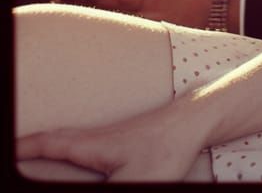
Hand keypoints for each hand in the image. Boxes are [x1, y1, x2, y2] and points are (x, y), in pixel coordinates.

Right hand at [17, 101, 206, 181]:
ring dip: (50, 145)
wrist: (196, 122)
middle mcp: (97, 137)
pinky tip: (76, 155)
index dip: (24, 148)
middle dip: (30, 147)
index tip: (7, 152)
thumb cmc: (166, 149)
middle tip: (15, 153)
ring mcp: (112, 137)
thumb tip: (93, 192)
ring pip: (72, 140)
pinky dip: (72, 148)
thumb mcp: (133, 183)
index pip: (47, 144)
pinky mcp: (126, 142)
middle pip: (55, 139)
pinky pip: (89, 145)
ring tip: (32, 153)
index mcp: (91, 145)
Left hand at [90, 0, 235, 30]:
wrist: (231, 12)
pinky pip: (145, 30)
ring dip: (116, 19)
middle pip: (123, 18)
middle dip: (104, 9)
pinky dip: (132, 25)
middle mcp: (156, 22)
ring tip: (99, 13)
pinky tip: (127, 22)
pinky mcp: (170, 34)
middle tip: (87, 0)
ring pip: (132, 26)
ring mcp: (162, 31)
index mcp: (158, 6)